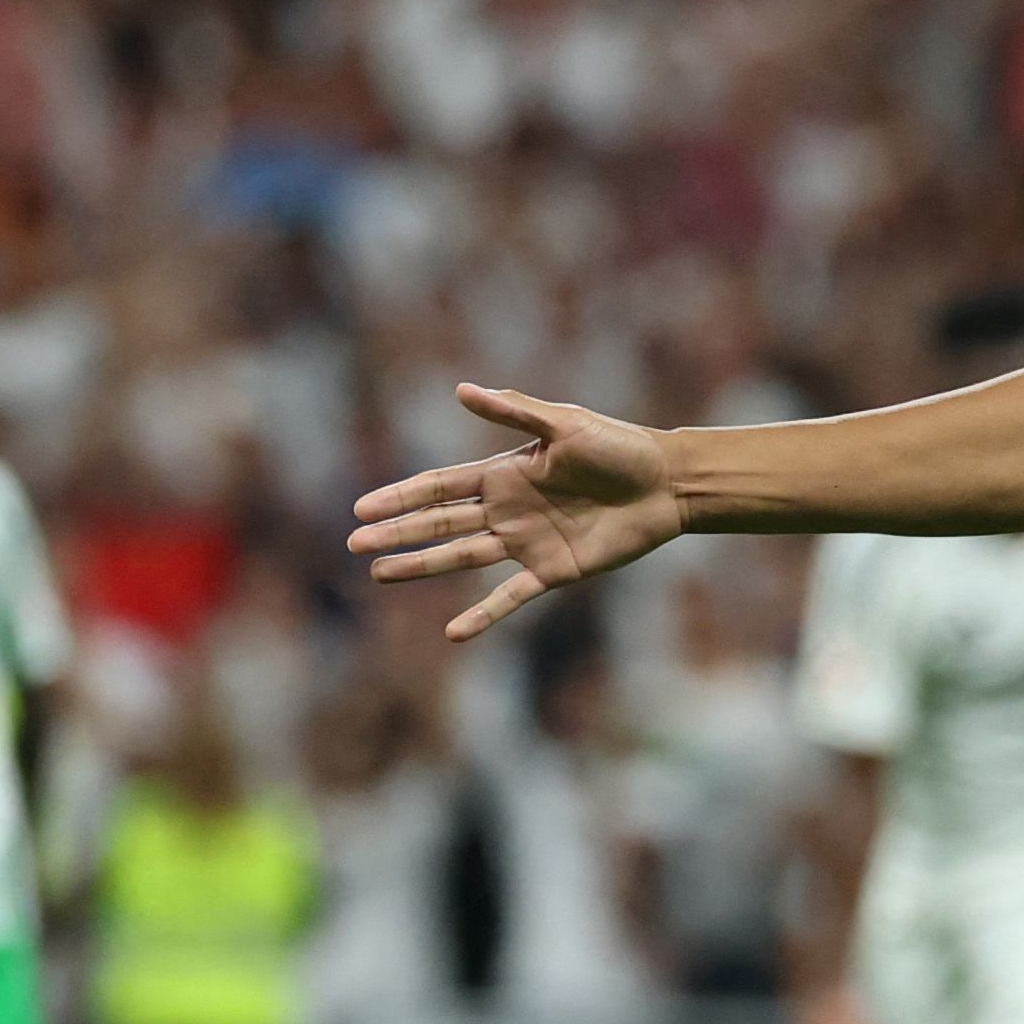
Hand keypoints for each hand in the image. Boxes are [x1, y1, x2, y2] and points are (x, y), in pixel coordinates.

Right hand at [349, 385, 687, 641]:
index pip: (439, 487)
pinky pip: (511, 597)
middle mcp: (507, 510)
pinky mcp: (554, 571)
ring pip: (462, 558)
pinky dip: (483, 615)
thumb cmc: (620, 446)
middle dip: (398, 533)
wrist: (667, 483)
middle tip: (355, 545)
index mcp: (504, 473)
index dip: (401, 496)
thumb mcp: (565, 424)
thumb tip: (461, 390)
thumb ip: (514, 410)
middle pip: (440, 524)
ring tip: (381, 574)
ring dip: (422, 567)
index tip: (361, 508)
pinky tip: (453, 633)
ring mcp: (527, 543)